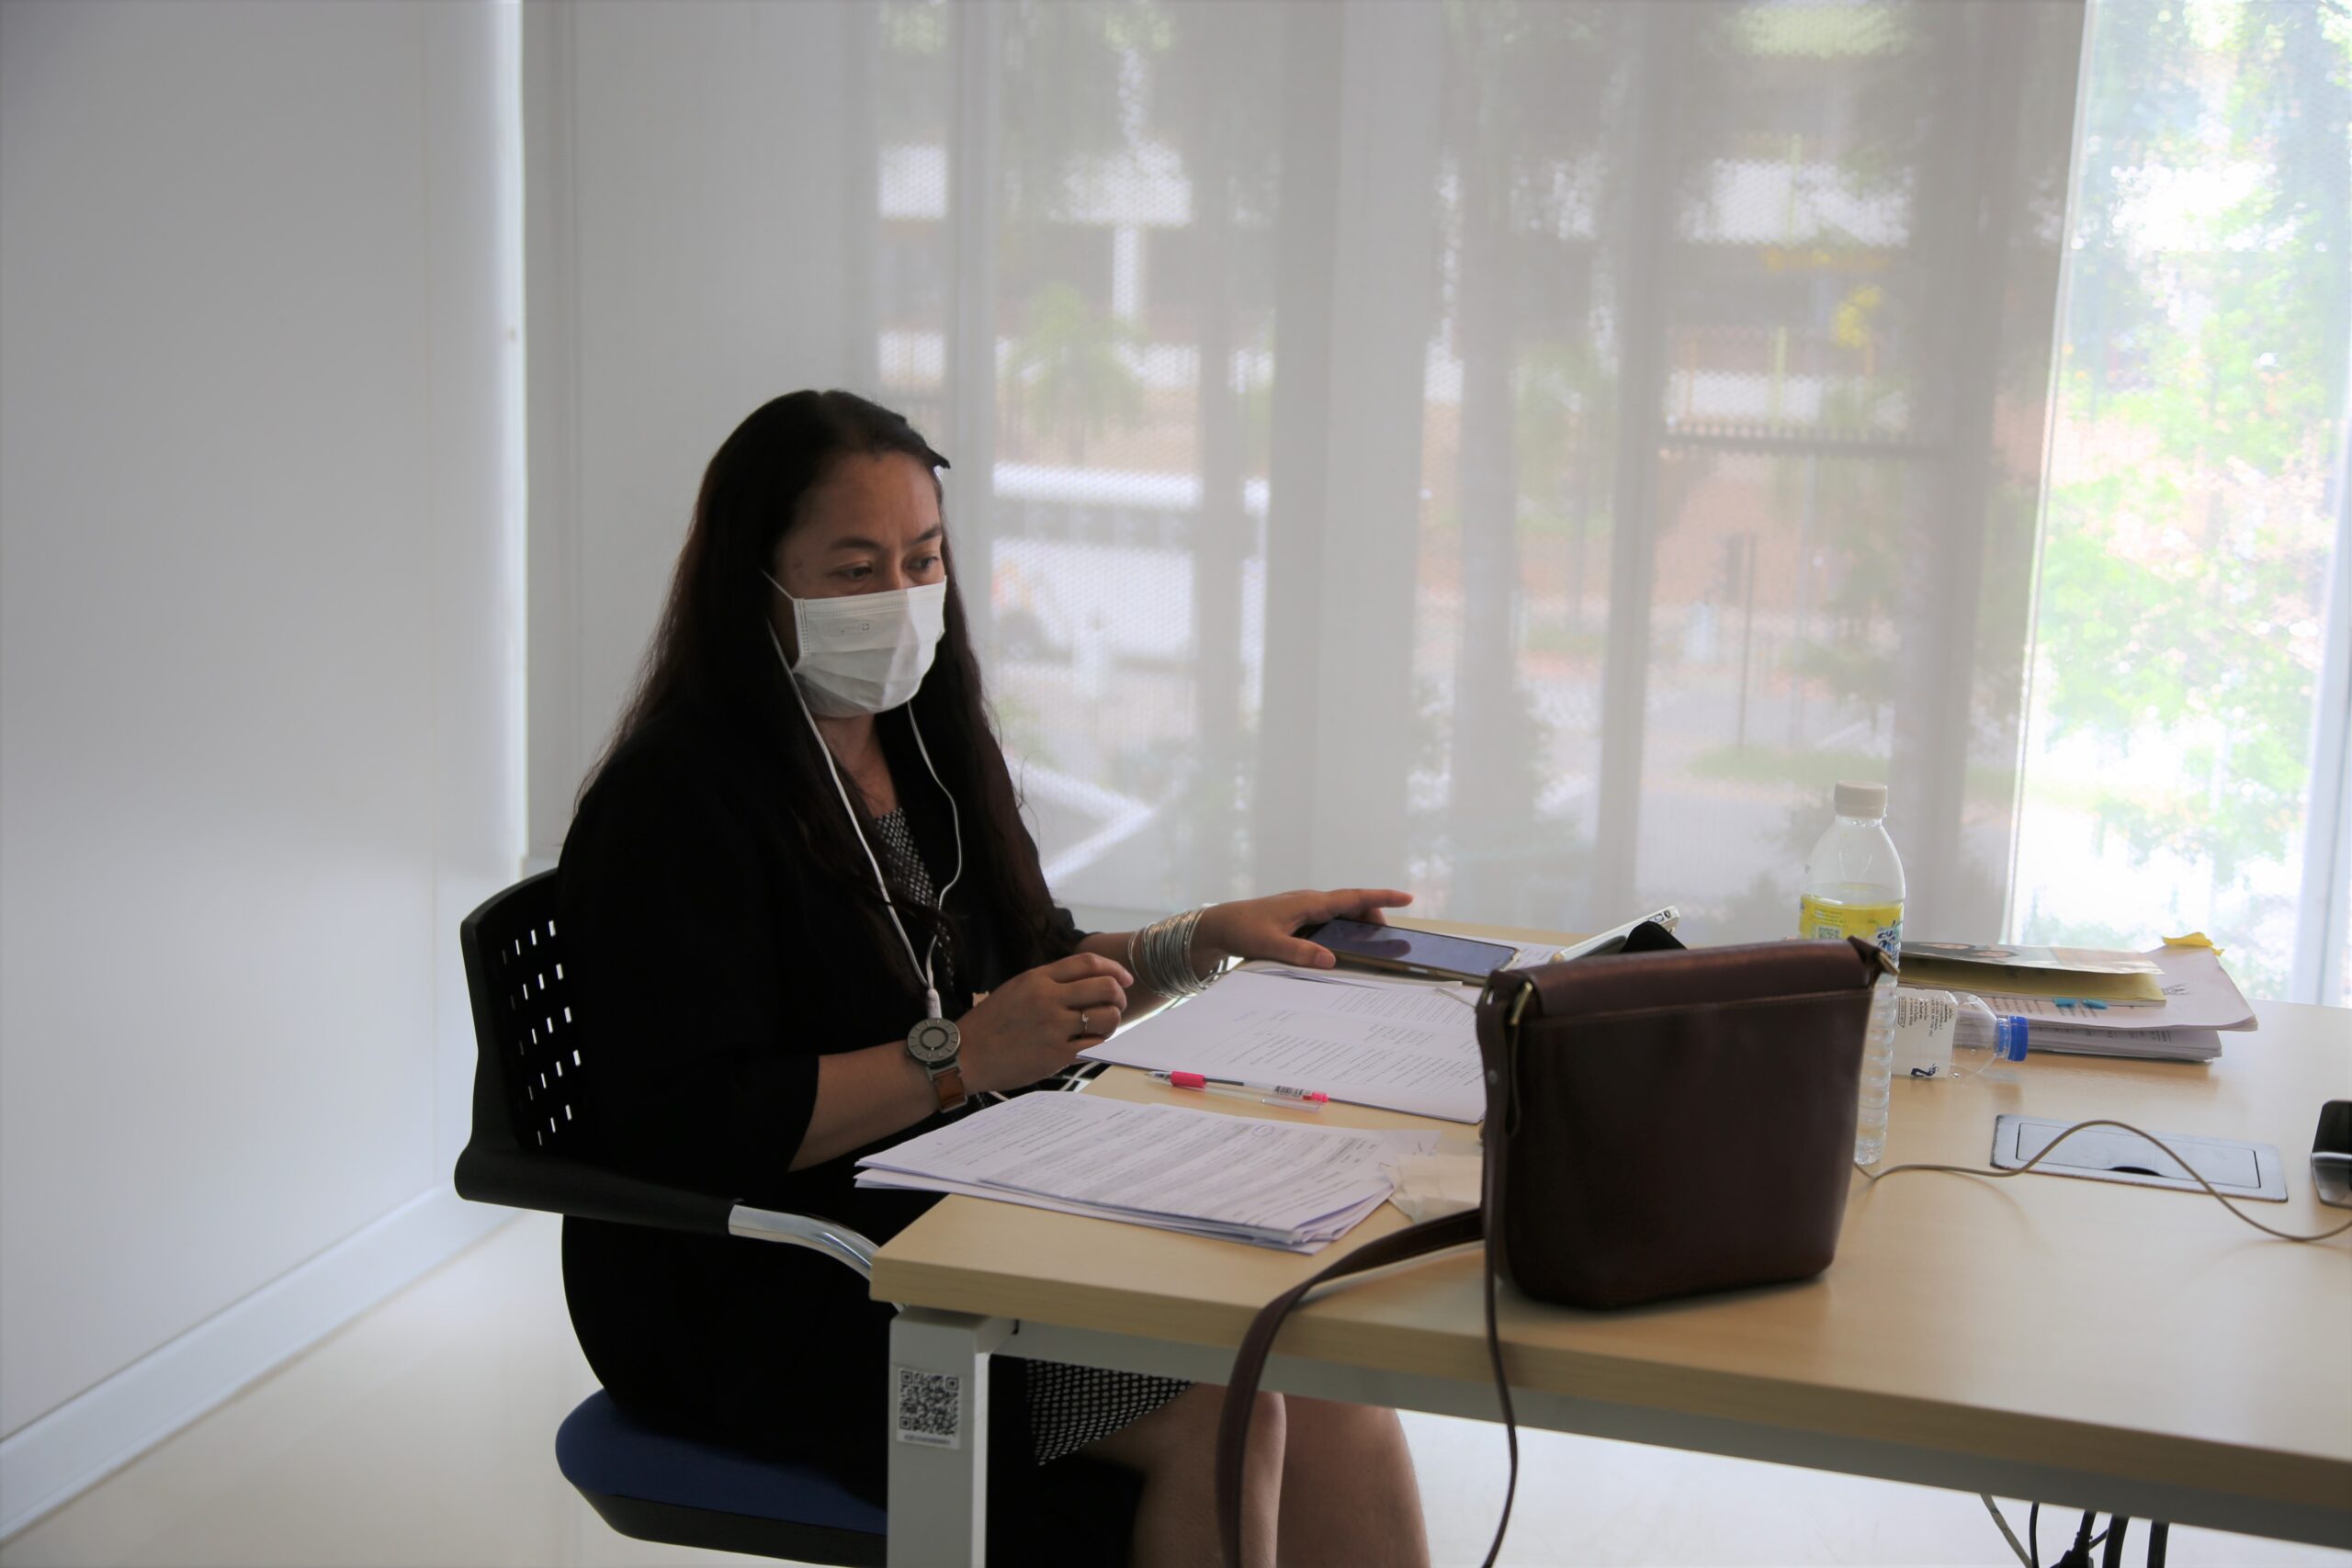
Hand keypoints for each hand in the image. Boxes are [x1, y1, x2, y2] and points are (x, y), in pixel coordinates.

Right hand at [956, 953, 1131, 1093]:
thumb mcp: (1017, 988)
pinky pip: (1095, 1045)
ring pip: (1107, 1017)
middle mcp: (1049, 999)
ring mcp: (1054, 1027)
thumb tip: (1087, 982)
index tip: (1125, 979)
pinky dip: (1100, 1042)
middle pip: (1106, 988)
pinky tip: (1092, 1042)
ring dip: (1113, 1021)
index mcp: (1038, 978)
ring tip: (1103, 1026)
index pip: (1088, 963)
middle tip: (1116, 1005)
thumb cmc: (991, 1023)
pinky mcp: (1057, 1054)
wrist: (966, 1055)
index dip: (1114, 969)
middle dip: (1119, 996)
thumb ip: (1049, 982)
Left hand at [1195, 887, 1413, 970]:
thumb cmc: (1243, 930)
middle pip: (1352, 906)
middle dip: (1374, 918)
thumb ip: (1300, 953)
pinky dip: (1342, 931)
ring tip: (1371, 945)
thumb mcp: (1271, 945)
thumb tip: (1331, 960)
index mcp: (1309, 903)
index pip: (1353, 898)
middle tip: (1388, 940)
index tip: (1407, 897)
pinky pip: (1329, 921)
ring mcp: (1305, 908)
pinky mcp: (1298, 918)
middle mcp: (1311, 902)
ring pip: (1341, 914)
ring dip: (1358, 926)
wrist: (1219, 925)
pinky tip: (1342, 948)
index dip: (1382, 897)